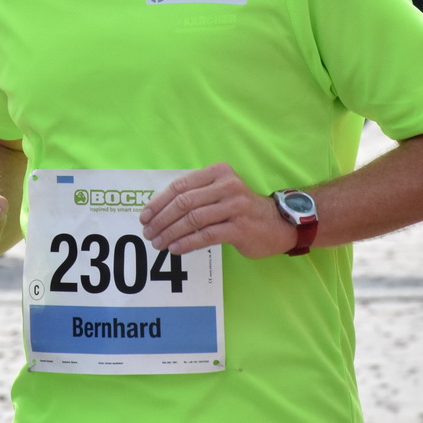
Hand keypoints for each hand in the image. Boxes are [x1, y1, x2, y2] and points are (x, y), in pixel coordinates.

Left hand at [139, 163, 295, 258]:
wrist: (278, 223)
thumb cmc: (241, 209)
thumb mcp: (220, 192)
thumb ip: (195, 195)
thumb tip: (158, 211)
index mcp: (218, 173)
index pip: (180, 186)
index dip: (158, 202)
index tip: (144, 216)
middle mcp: (227, 186)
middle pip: (184, 202)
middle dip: (161, 219)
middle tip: (148, 233)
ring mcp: (235, 207)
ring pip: (193, 219)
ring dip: (170, 233)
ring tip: (158, 244)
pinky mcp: (240, 228)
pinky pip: (206, 235)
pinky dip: (187, 243)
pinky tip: (175, 249)